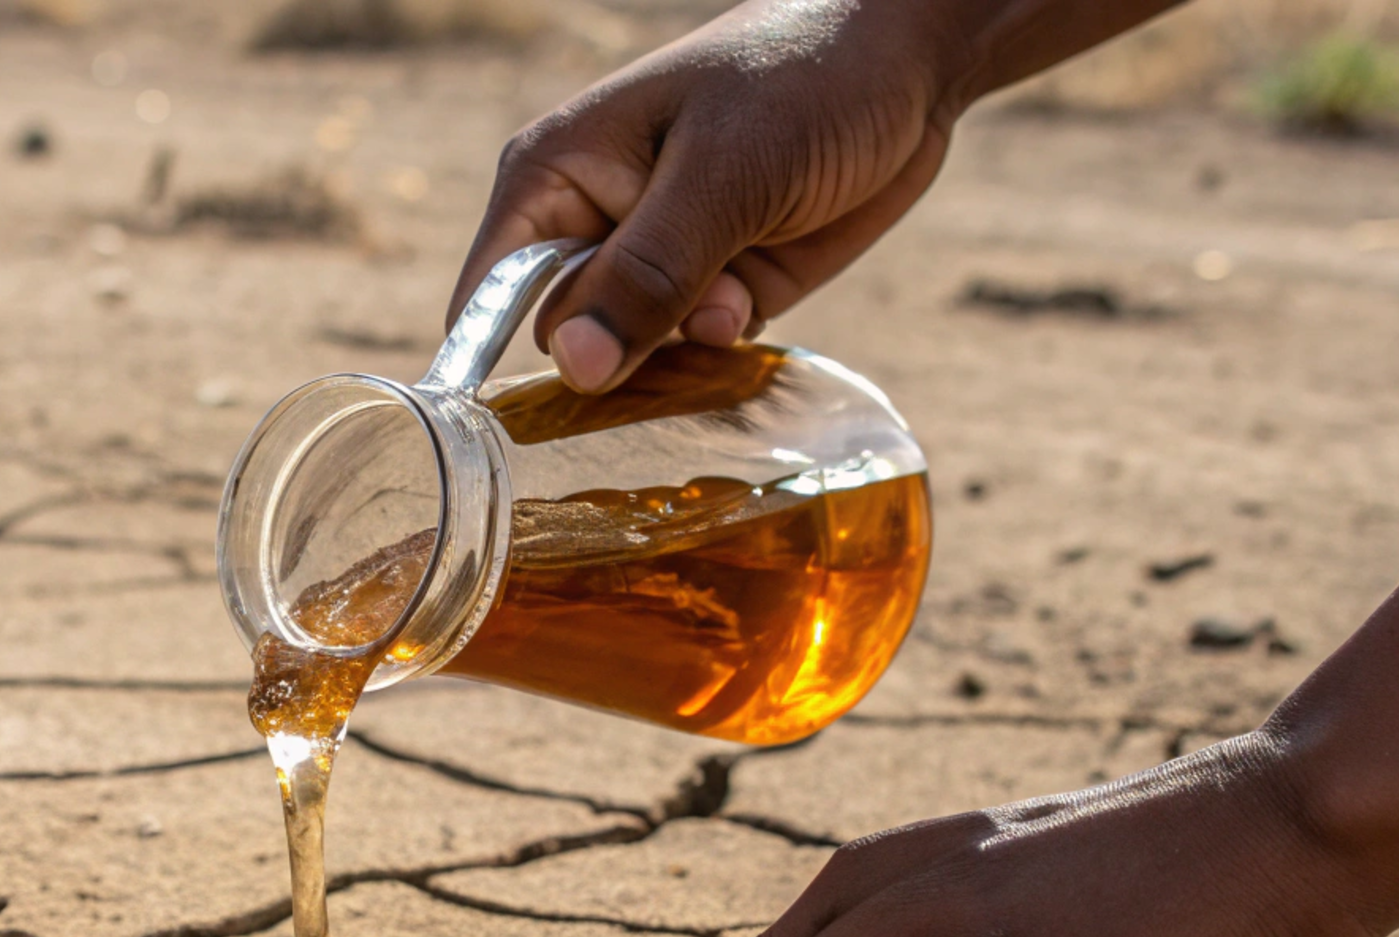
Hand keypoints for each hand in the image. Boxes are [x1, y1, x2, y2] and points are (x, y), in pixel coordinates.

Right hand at [450, 0, 962, 392]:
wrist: (910, 62)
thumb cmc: (802, 78)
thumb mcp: (721, 175)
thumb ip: (645, 275)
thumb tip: (572, 368)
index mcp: (553, 178)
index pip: (489, 298)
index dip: (495, 364)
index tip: (546, 413)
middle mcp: (591, 225)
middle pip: (564, 342)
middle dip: (619, 354)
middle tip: (685, 315)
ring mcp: (654, 261)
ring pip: (633, 358)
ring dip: (683, 348)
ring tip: (735, 289)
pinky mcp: (716, 287)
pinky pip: (692, 354)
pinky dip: (724, 342)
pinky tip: (756, 291)